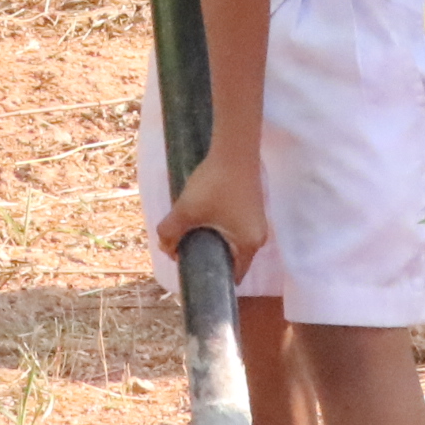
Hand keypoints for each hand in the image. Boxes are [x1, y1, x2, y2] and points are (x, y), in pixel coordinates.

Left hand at [159, 150, 268, 272]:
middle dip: (208, 255)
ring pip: (232, 242)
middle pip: (232, 259)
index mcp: (249, 245)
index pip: (233, 275)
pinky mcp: (253, 209)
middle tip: (186, 246)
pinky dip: (221, 228)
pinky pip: (235, 229)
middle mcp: (258, 237)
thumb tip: (166, 248)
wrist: (234, 149)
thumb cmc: (215, 184)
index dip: (212, 275)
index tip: (192, 268)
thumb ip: (170, 233)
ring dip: (213, 239)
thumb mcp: (186, 210)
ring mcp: (257, 222)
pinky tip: (205, 216)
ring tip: (193, 230)